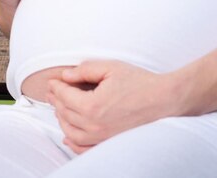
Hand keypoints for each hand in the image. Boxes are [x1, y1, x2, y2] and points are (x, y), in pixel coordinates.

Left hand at [47, 60, 176, 153]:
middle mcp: (94, 125)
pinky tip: (68, 135)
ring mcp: (101, 137)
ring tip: (58, 106)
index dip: (57, 86)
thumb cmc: (140, 82)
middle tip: (53, 90)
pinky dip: (72, 142)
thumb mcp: (111, 68)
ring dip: (61, 118)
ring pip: (70, 131)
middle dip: (56, 100)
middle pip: (65, 113)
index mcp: (92, 105)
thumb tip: (66, 75)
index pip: (65, 96)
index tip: (53, 80)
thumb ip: (85, 70)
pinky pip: (83, 148)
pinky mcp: (108, 143)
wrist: (162, 100)